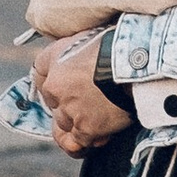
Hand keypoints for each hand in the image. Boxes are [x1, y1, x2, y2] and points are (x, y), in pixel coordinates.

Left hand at [34, 34, 130, 154]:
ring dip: (81, 123)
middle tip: (92, 103)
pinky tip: (102, 135)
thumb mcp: (92, 33)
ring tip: (100, 119)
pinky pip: (79, 143)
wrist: (136, 64)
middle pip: (54, 103)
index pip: (41, 74)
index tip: (66, 87)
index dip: (56, 83)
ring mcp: (69, 109)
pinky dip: (91, 140)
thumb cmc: (120, 45)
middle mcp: (54, 87)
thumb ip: (81, 47)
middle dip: (70, 105)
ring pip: (65, 124)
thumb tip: (87, 53)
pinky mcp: (84, 128)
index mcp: (54, 58)